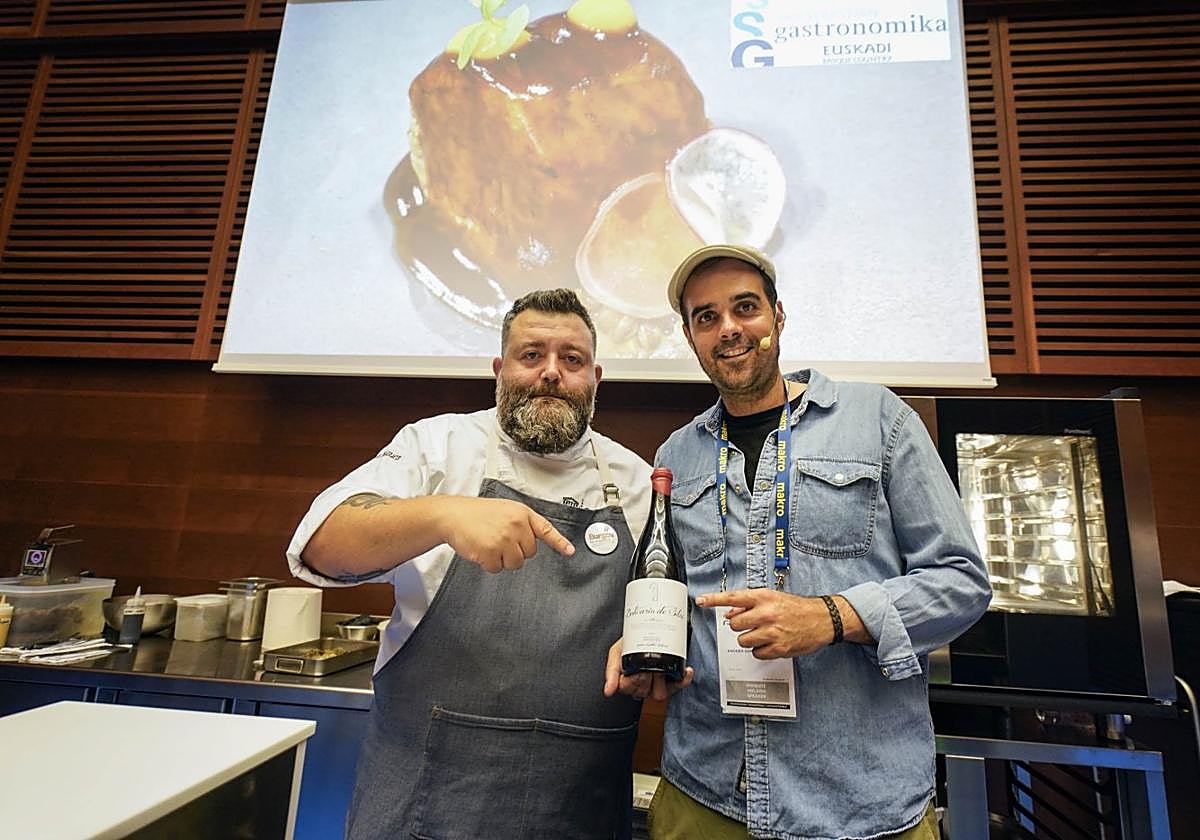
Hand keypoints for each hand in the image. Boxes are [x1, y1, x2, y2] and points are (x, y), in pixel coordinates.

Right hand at [442, 497, 573, 572]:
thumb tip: (532, 542)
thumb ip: (521, 523)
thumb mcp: (505, 510)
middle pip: (529, 553)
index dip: (559, 542)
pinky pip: (497, 569)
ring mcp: (504, 538)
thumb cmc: (477, 513)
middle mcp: (516, 525)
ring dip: (503, 559)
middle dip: (515, 551)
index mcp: (522, 513)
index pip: (546, 530)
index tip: (570, 552)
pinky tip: (481, 550)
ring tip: (489, 543)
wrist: (452, 515)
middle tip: (499, 539)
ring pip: (515, 564)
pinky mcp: (491, 551)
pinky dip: (488, 564)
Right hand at [603, 637, 693, 700]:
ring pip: (659, 694)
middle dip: (644, 677)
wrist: (649, 628)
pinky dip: (683, 679)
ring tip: (659, 667)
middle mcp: (643, 686)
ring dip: (660, 680)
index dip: (630, 681)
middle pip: (642, 693)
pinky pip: (679, 685)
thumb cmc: (630, 642)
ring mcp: (658, 684)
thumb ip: (611, 672)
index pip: (626, 690)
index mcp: (627, 682)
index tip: (635, 670)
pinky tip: (686, 670)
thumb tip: (608, 692)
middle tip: (646, 665)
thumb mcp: (616, 653)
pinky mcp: (673, 680)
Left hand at [695, 589, 835, 658]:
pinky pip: (756, 653)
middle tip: (752, 624)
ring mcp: (772, 632)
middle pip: (734, 624)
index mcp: (764, 597)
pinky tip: (771, 643)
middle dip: (739, 626)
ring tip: (764, 633)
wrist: (822, 618)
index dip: (714, 599)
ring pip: (743, 641)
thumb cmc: (796, 607)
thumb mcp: (773, 598)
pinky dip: (760, 650)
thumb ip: (750, 604)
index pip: (733, 597)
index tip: (700, 600)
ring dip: (749, 639)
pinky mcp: (779, 648)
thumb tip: (729, 612)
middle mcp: (766, 613)